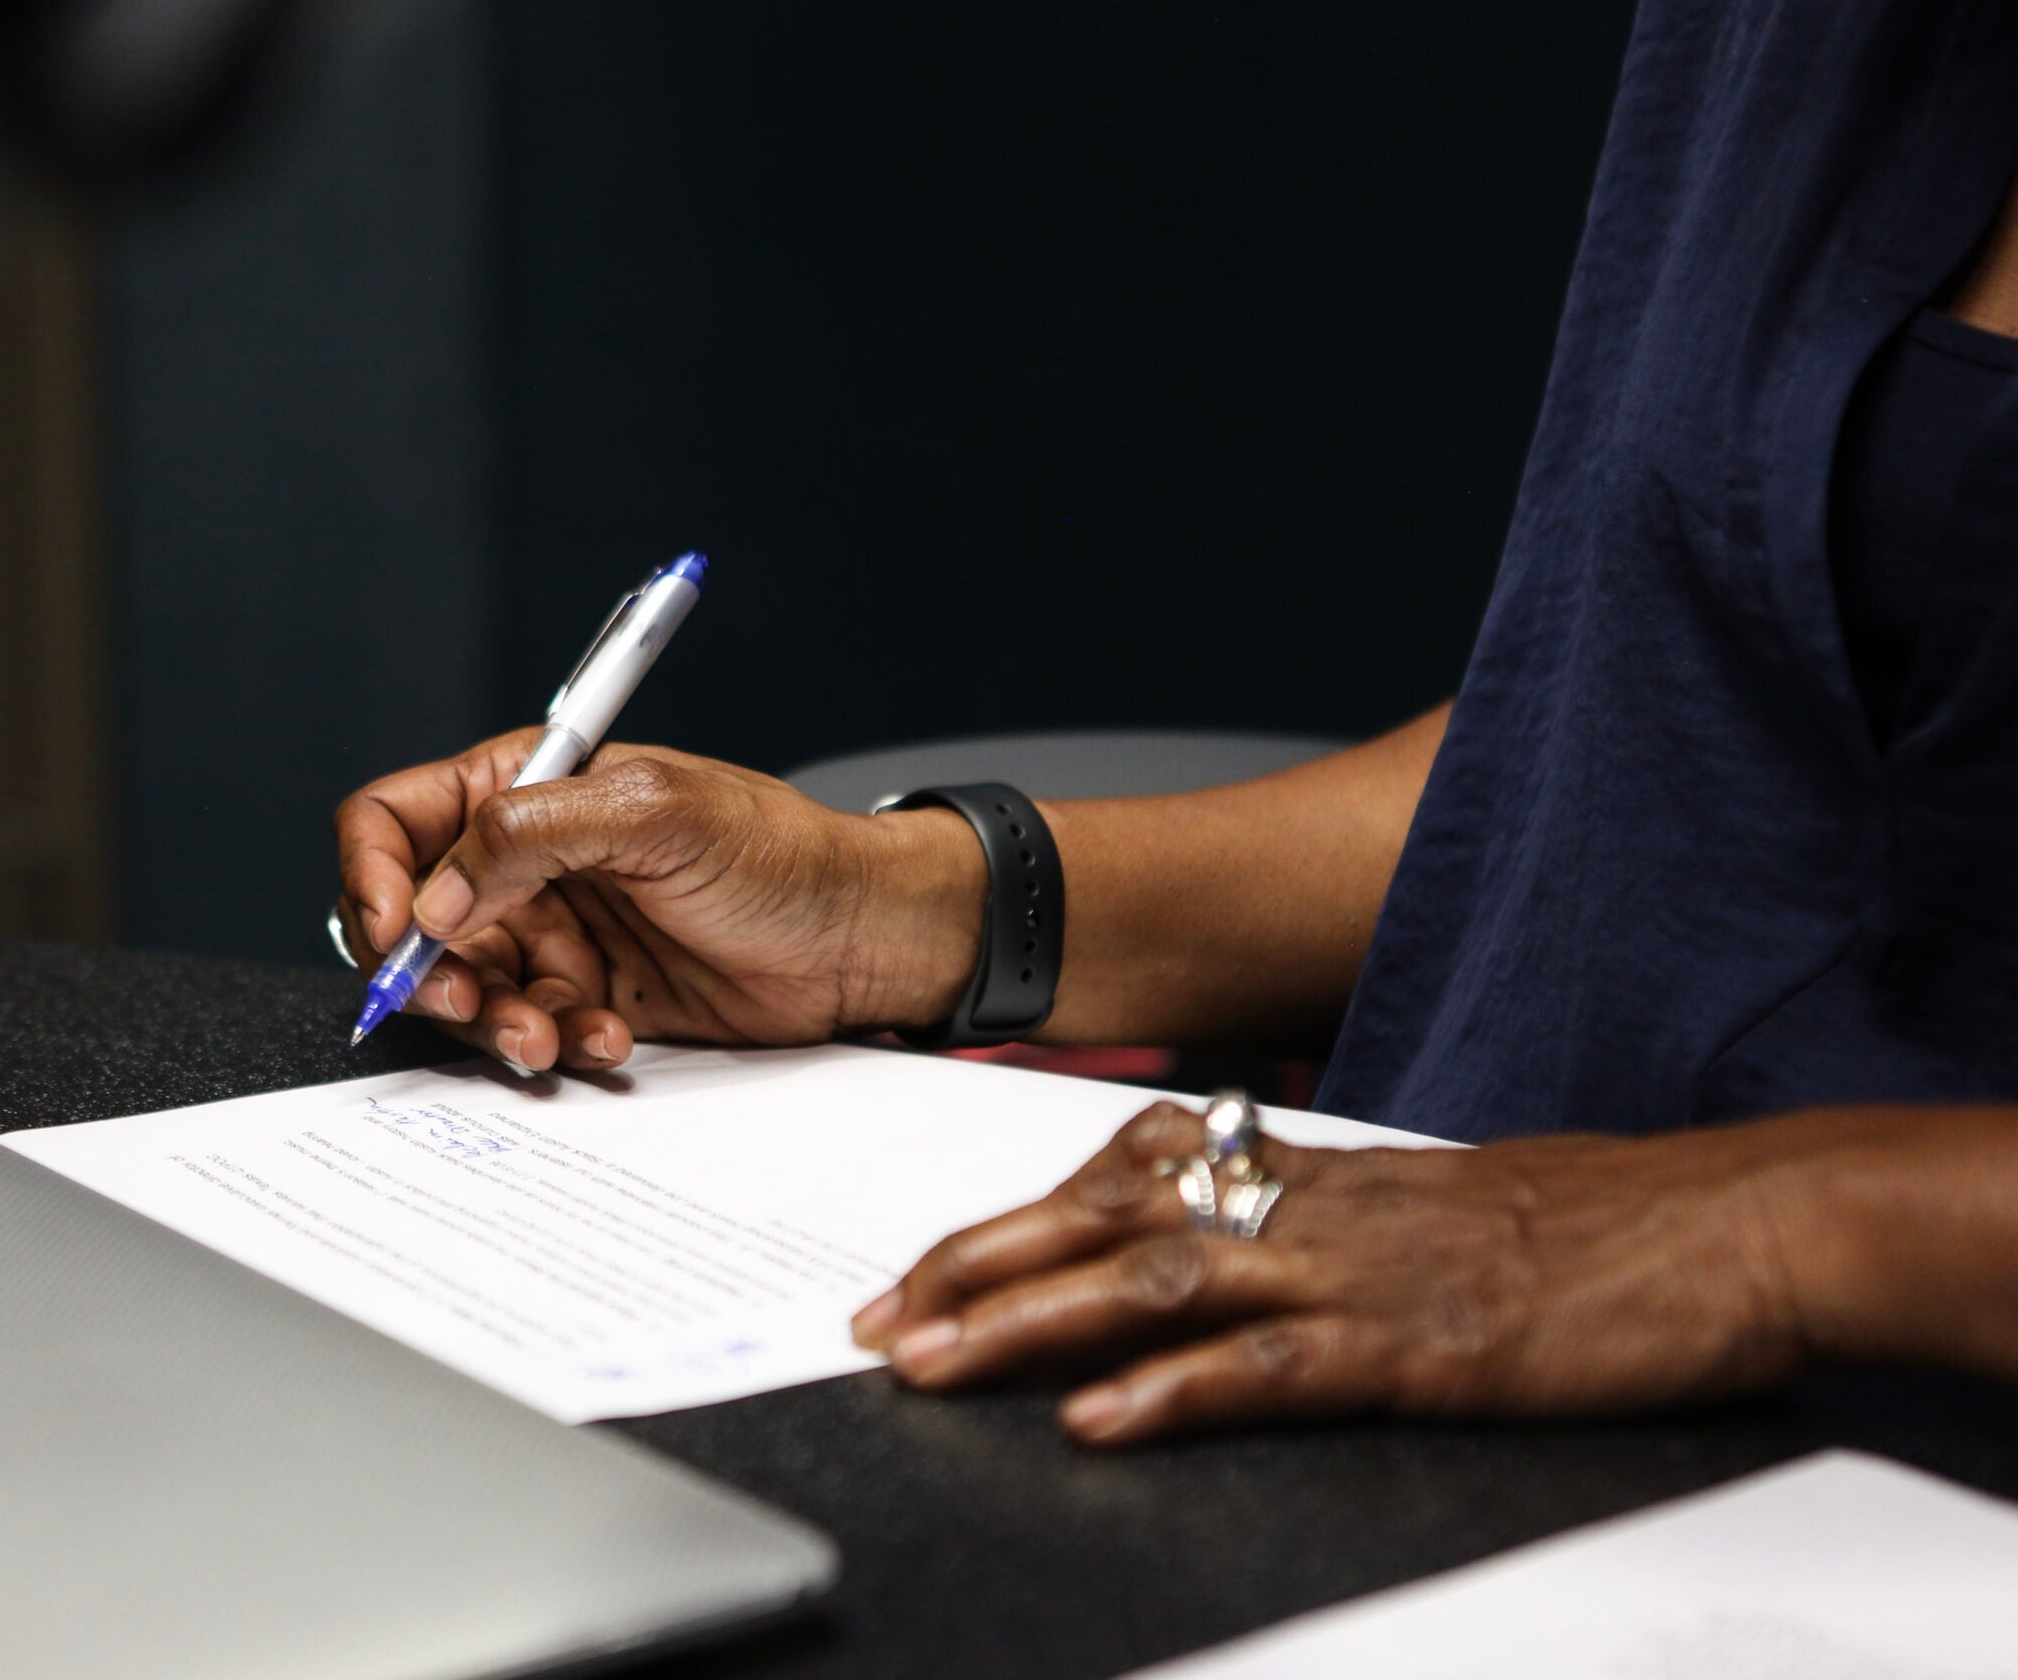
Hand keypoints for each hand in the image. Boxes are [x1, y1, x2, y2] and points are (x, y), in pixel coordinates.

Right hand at [333, 731, 984, 1069]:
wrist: (861, 939)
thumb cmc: (777, 852)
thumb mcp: (654, 814)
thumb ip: (531, 835)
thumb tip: (435, 895)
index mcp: (525, 786)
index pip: (395, 820)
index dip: (372, 877)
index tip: (393, 936)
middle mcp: (526, 860)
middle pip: (414, 923)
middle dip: (431, 973)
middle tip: (474, 1001)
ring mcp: (555, 933)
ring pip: (468, 990)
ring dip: (496, 1022)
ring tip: (550, 1037)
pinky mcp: (587, 996)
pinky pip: (531, 1032)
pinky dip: (556, 1045)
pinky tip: (610, 1039)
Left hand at [850, 1102, 1811, 1445]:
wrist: (1724, 1225)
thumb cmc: (1581, 1220)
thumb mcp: (1419, 1204)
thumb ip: (1308, 1218)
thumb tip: (1211, 1233)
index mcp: (1306, 1177)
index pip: (1119, 1178)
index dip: (1008, 1222)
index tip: (917, 1267)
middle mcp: (1308, 1209)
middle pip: (1102, 1219)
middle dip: (974, 1270)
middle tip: (874, 1323)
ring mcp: (1358, 1274)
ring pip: (1156, 1282)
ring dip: (1031, 1325)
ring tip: (934, 1365)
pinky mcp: (1419, 1348)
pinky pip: (1273, 1367)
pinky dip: (1177, 1391)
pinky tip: (1101, 1422)